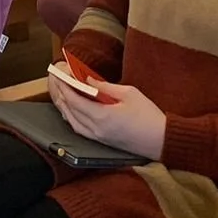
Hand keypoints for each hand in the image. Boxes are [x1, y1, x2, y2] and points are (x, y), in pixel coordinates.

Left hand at [48, 76, 166, 159]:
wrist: (161, 140)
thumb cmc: (148, 115)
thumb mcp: (129, 93)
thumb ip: (105, 87)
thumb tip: (88, 81)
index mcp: (102, 116)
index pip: (75, 100)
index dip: (66, 87)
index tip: (60, 76)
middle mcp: (96, 129)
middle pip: (71, 111)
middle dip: (62, 95)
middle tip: (57, 81)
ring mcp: (98, 137)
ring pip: (73, 123)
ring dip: (65, 108)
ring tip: (62, 94)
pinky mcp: (102, 142)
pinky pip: (80, 130)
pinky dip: (72, 119)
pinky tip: (72, 112)